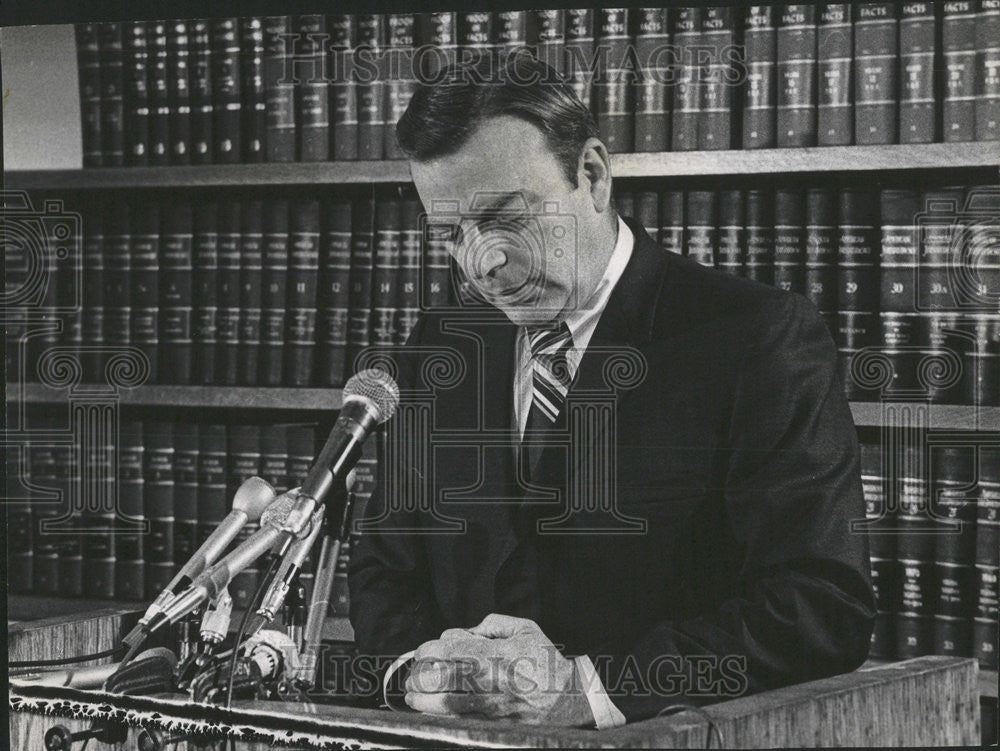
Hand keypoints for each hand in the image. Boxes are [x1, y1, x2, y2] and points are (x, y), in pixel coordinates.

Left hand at [403, 614, 594, 725]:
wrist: (568, 699)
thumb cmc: (545, 661)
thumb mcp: (525, 629)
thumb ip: (492, 625)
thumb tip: (464, 632)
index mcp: (498, 654)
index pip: (452, 650)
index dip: (430, 650)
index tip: (423, 651)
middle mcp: (492, 681)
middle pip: (444, 679)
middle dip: (421, 677)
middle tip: (413, 675)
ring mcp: (492, 706)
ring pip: (449, 705)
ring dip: (425, 701)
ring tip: (414, 696)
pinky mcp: (494, 724)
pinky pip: (462, 722)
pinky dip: (443, 717)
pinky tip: (432, 713)